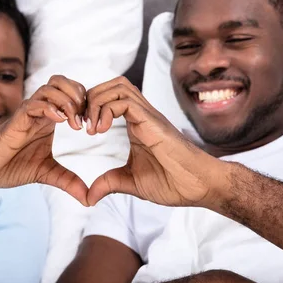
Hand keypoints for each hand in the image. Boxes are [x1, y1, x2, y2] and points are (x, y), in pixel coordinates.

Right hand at [0, 75, 89, 204]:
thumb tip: (89, 199)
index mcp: (49, 118)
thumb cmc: (11, 166)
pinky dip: (50, 108)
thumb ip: (69, 181)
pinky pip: (34, 104)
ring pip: (50, 88)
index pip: (71, 92)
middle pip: (61, 81)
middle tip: (85, 119)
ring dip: (67, 102)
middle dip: (79, 95)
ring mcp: (27, 113)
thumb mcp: (47, 174)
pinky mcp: (16, 120)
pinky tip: (60, 122)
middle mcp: (39, 110)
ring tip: (74, 124)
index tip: (92, 125)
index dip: (86, 103)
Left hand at [84, 77, 227, 206]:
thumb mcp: (131, 182)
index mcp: (137, 124)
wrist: (199, 186)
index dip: (92, 106)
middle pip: (112, 84)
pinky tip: (101, 130)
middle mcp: (142, 115)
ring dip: (97, 101)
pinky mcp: (152, 122)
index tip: (84, 129)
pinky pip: (124, 102)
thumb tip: (88, 198)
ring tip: (92, 128)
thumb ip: (109, 184)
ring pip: (118, 87)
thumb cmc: (173, 182)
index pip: (111, 97)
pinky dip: (106, 110)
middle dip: (91, 98)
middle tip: (83, 123)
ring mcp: (148, 116)